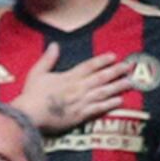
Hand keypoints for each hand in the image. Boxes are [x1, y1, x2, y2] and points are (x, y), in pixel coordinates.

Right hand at [10, 41, 140, 134]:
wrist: (30, 114)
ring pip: (104, 92)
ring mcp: (81, 102)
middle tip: (130, 67)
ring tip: (130, 82)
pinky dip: (109, 104)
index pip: (90, 66)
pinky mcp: (80, 116)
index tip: (114, 56)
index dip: (103, 60)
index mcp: (69, 76)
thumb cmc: (32, 95)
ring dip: (118, 86)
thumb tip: (55, 45)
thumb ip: (48, 59)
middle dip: (117, 71)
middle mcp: (78, 87)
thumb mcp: (37, 72)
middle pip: (101, 77)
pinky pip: (98, 108)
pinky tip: (120, 101)